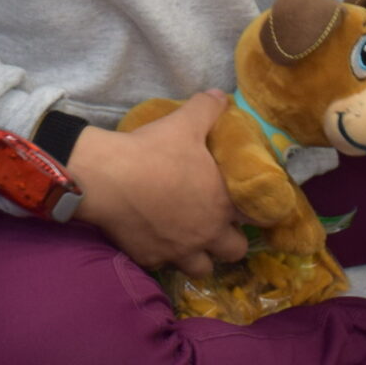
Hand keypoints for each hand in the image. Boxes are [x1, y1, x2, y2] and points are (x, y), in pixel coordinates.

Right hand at [65, 92, 248, 274]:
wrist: (107, 178)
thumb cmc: (153, 151)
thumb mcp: (184, 122)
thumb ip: (208, 108)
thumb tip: (223, 95)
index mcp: (223, 202)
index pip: (258, 218)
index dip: (256, 212)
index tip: (247, 207)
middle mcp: (207, 233)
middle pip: (235, 251)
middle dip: (229, 241)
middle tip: (216, 224)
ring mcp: (179, 251)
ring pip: (203, 269)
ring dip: (200, 256)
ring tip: (189, 239)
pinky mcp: (151, 258)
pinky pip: (165, 266)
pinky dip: (164, 255)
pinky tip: (154, 239)